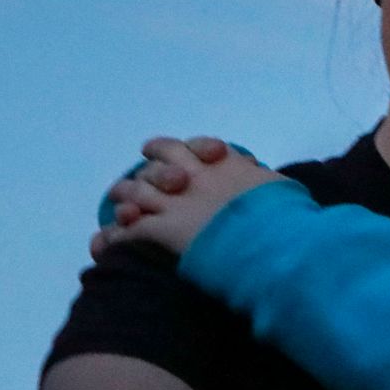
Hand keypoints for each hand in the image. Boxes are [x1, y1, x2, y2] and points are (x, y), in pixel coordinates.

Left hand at [88, 136, 283, 259]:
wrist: (267, 239)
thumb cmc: (282, 213)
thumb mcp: (280, 186)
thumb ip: (263, 181)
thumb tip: (263, 181)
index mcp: (222, 161)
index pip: (192, 147)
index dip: (175, 148)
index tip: (166, 150)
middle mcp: (192, 175)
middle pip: (158, 161)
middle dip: (148, 167)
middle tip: (140, 172)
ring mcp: (174, 202)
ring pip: (136, 192)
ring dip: (125, 198)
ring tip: (119, 208)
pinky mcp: (162, 229)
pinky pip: (129, 230)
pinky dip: (115, 236)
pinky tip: (107, 243)